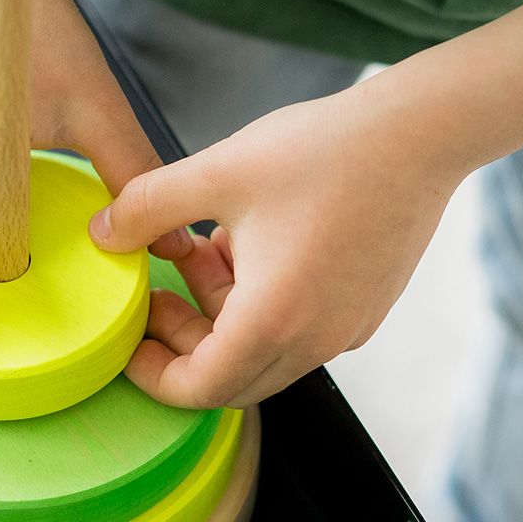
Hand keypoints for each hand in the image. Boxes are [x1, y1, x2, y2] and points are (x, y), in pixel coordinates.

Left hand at [90, 77, 465, 407]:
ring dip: (219, 315)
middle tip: (154, 295)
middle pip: (230, 377)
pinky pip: (296, 328)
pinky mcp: (363, 309)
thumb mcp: (214, 173)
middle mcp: (315, 340)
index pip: (199, 389)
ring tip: (196, 250)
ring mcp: (346, 328)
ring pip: (263, 350)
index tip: (128, 342)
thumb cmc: (320, 151)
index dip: (152, 375)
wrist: (420, 132)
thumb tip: (102, 234)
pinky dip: (257, 304)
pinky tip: (243, 244)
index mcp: (273, 320)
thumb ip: (146, 208)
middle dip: (182, 344)